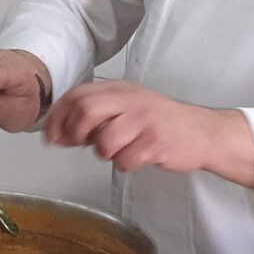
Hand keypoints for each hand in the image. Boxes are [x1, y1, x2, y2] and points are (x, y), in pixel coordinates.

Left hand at [42, 81, 253, 186]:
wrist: (202, 133)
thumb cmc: (159, 123)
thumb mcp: (127, 109)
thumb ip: (95, 118)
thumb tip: (58, 135)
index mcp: (120, 89)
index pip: (77, 95)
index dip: (58, 117)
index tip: (51, 136)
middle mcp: (131, 100)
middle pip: (86, 110)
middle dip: (76, 132)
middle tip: (80, 144)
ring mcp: (144, 120)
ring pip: (104, 141)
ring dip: (105, 153)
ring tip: (119, 150)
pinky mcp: (156, 142)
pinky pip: (125, 160)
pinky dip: (125, 164)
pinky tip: (137, 157)